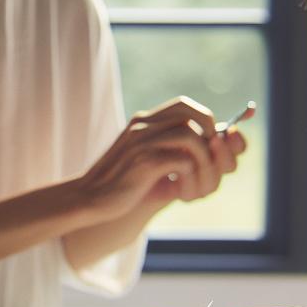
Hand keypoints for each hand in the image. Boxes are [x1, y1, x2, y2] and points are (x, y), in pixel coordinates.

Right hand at [75, 97, 248, 221]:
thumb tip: (217, 146)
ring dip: (206, 164)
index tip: (217, 142)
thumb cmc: (122, 185)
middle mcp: (143, 124)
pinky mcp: (143, 162)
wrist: (89, 200)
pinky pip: (183, 160)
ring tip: (198, 187)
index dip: (208, 120)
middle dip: (213, 138)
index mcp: (144, 121)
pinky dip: (191, 176)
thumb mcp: (150, 162)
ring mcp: (142, 141)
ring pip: (193, 137)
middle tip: (210, 164)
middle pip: (194, 115)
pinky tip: (182, 192)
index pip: (185, 106)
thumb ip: (176, 151)